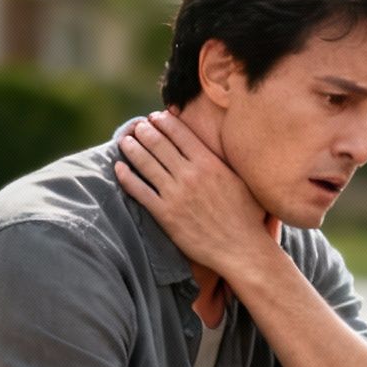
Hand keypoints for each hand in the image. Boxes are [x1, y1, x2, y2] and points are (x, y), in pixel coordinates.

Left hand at [114, 111, 276, 282]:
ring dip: (132, 148)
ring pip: (146, 163)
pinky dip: (126, 177)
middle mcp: (190, 175)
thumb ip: (223, 161)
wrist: (242, 249)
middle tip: (137, 126)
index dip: (164, 122)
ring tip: (124, 140)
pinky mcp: (165, 215)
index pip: (179, 133)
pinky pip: (140, 191)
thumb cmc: (247, 216)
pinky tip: (119, 168)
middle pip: (159, 144)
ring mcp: (175, 195)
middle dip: (144, 131)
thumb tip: (216, 146)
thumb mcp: (241, 180)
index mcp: (209, 163)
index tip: (156, 117)